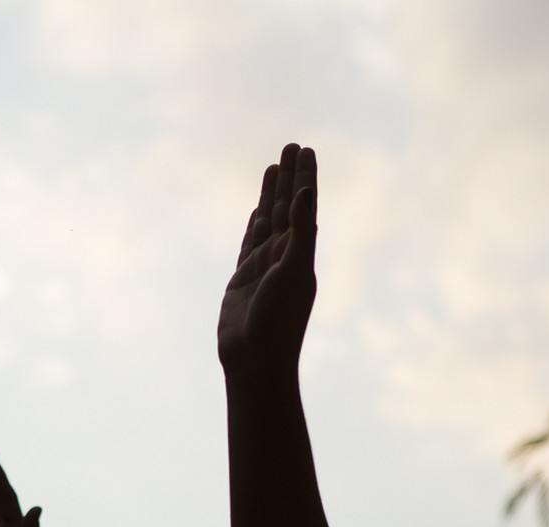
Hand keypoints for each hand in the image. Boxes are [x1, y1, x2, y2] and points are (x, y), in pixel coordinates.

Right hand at [218, 143, 317, 376]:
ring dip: (271, 194)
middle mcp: (284, 256)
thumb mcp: (292, 273)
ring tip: (273, 166)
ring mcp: (263, 266)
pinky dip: (254, 224)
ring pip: (267, 220)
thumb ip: (300, 233)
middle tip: (292, 144)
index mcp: (301, 253)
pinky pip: (250, 243)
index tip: (305, 149)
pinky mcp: (242, 278)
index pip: (304, 205)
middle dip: (289, 177)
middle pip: (288, 206)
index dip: (304, 177)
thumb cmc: (278, 321)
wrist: (256, 360)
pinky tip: (256, 211)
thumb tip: (306, 193)